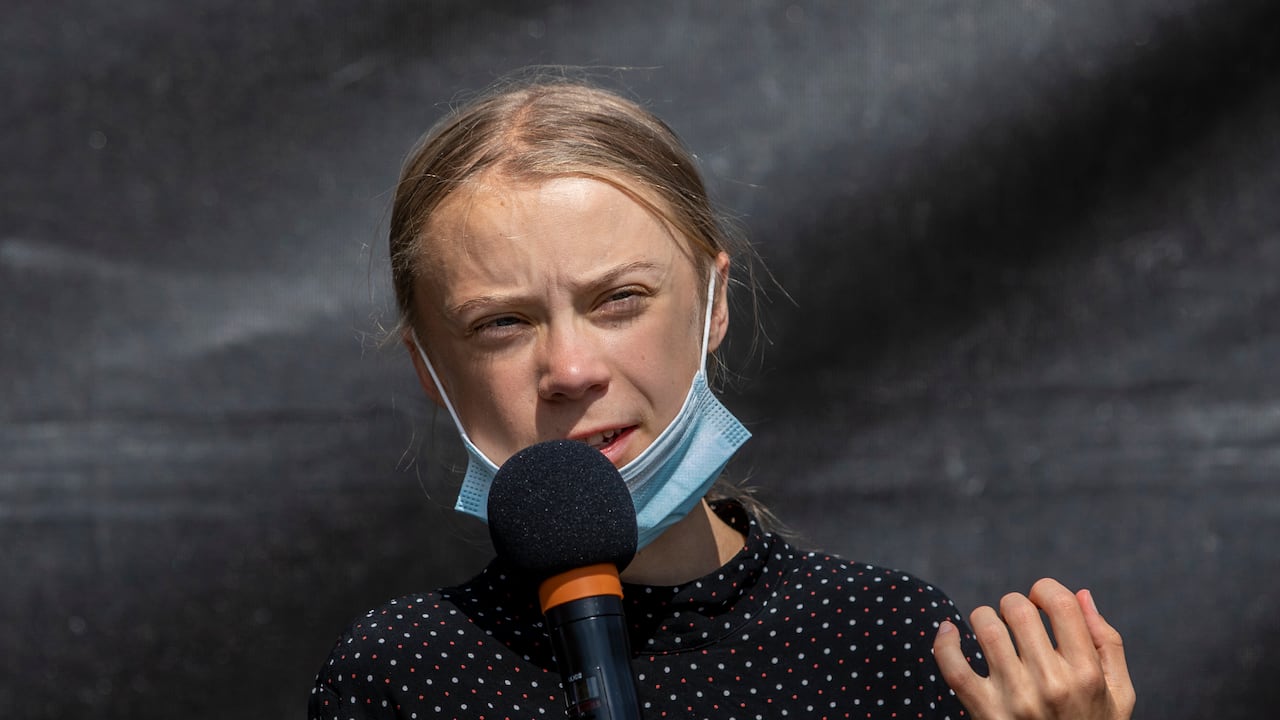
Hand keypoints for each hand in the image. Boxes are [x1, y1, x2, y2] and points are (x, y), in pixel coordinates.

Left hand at [933, 578, 1134, 719]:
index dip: (1046, 589)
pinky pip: (954, 668)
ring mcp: (1015, 699)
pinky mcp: (986, 713)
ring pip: (986, 630)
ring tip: (992, 628)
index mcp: (1086, 674)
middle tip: (1016, 618)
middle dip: (1014, 604)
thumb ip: (1108, 643)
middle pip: (1019, 611)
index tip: (1041, 600)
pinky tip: (948, 631)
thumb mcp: (1118, 693)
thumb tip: (1082, 594)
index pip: (1061, 604)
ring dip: (984, 617)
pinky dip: (944, 643)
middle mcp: (1052, 685)